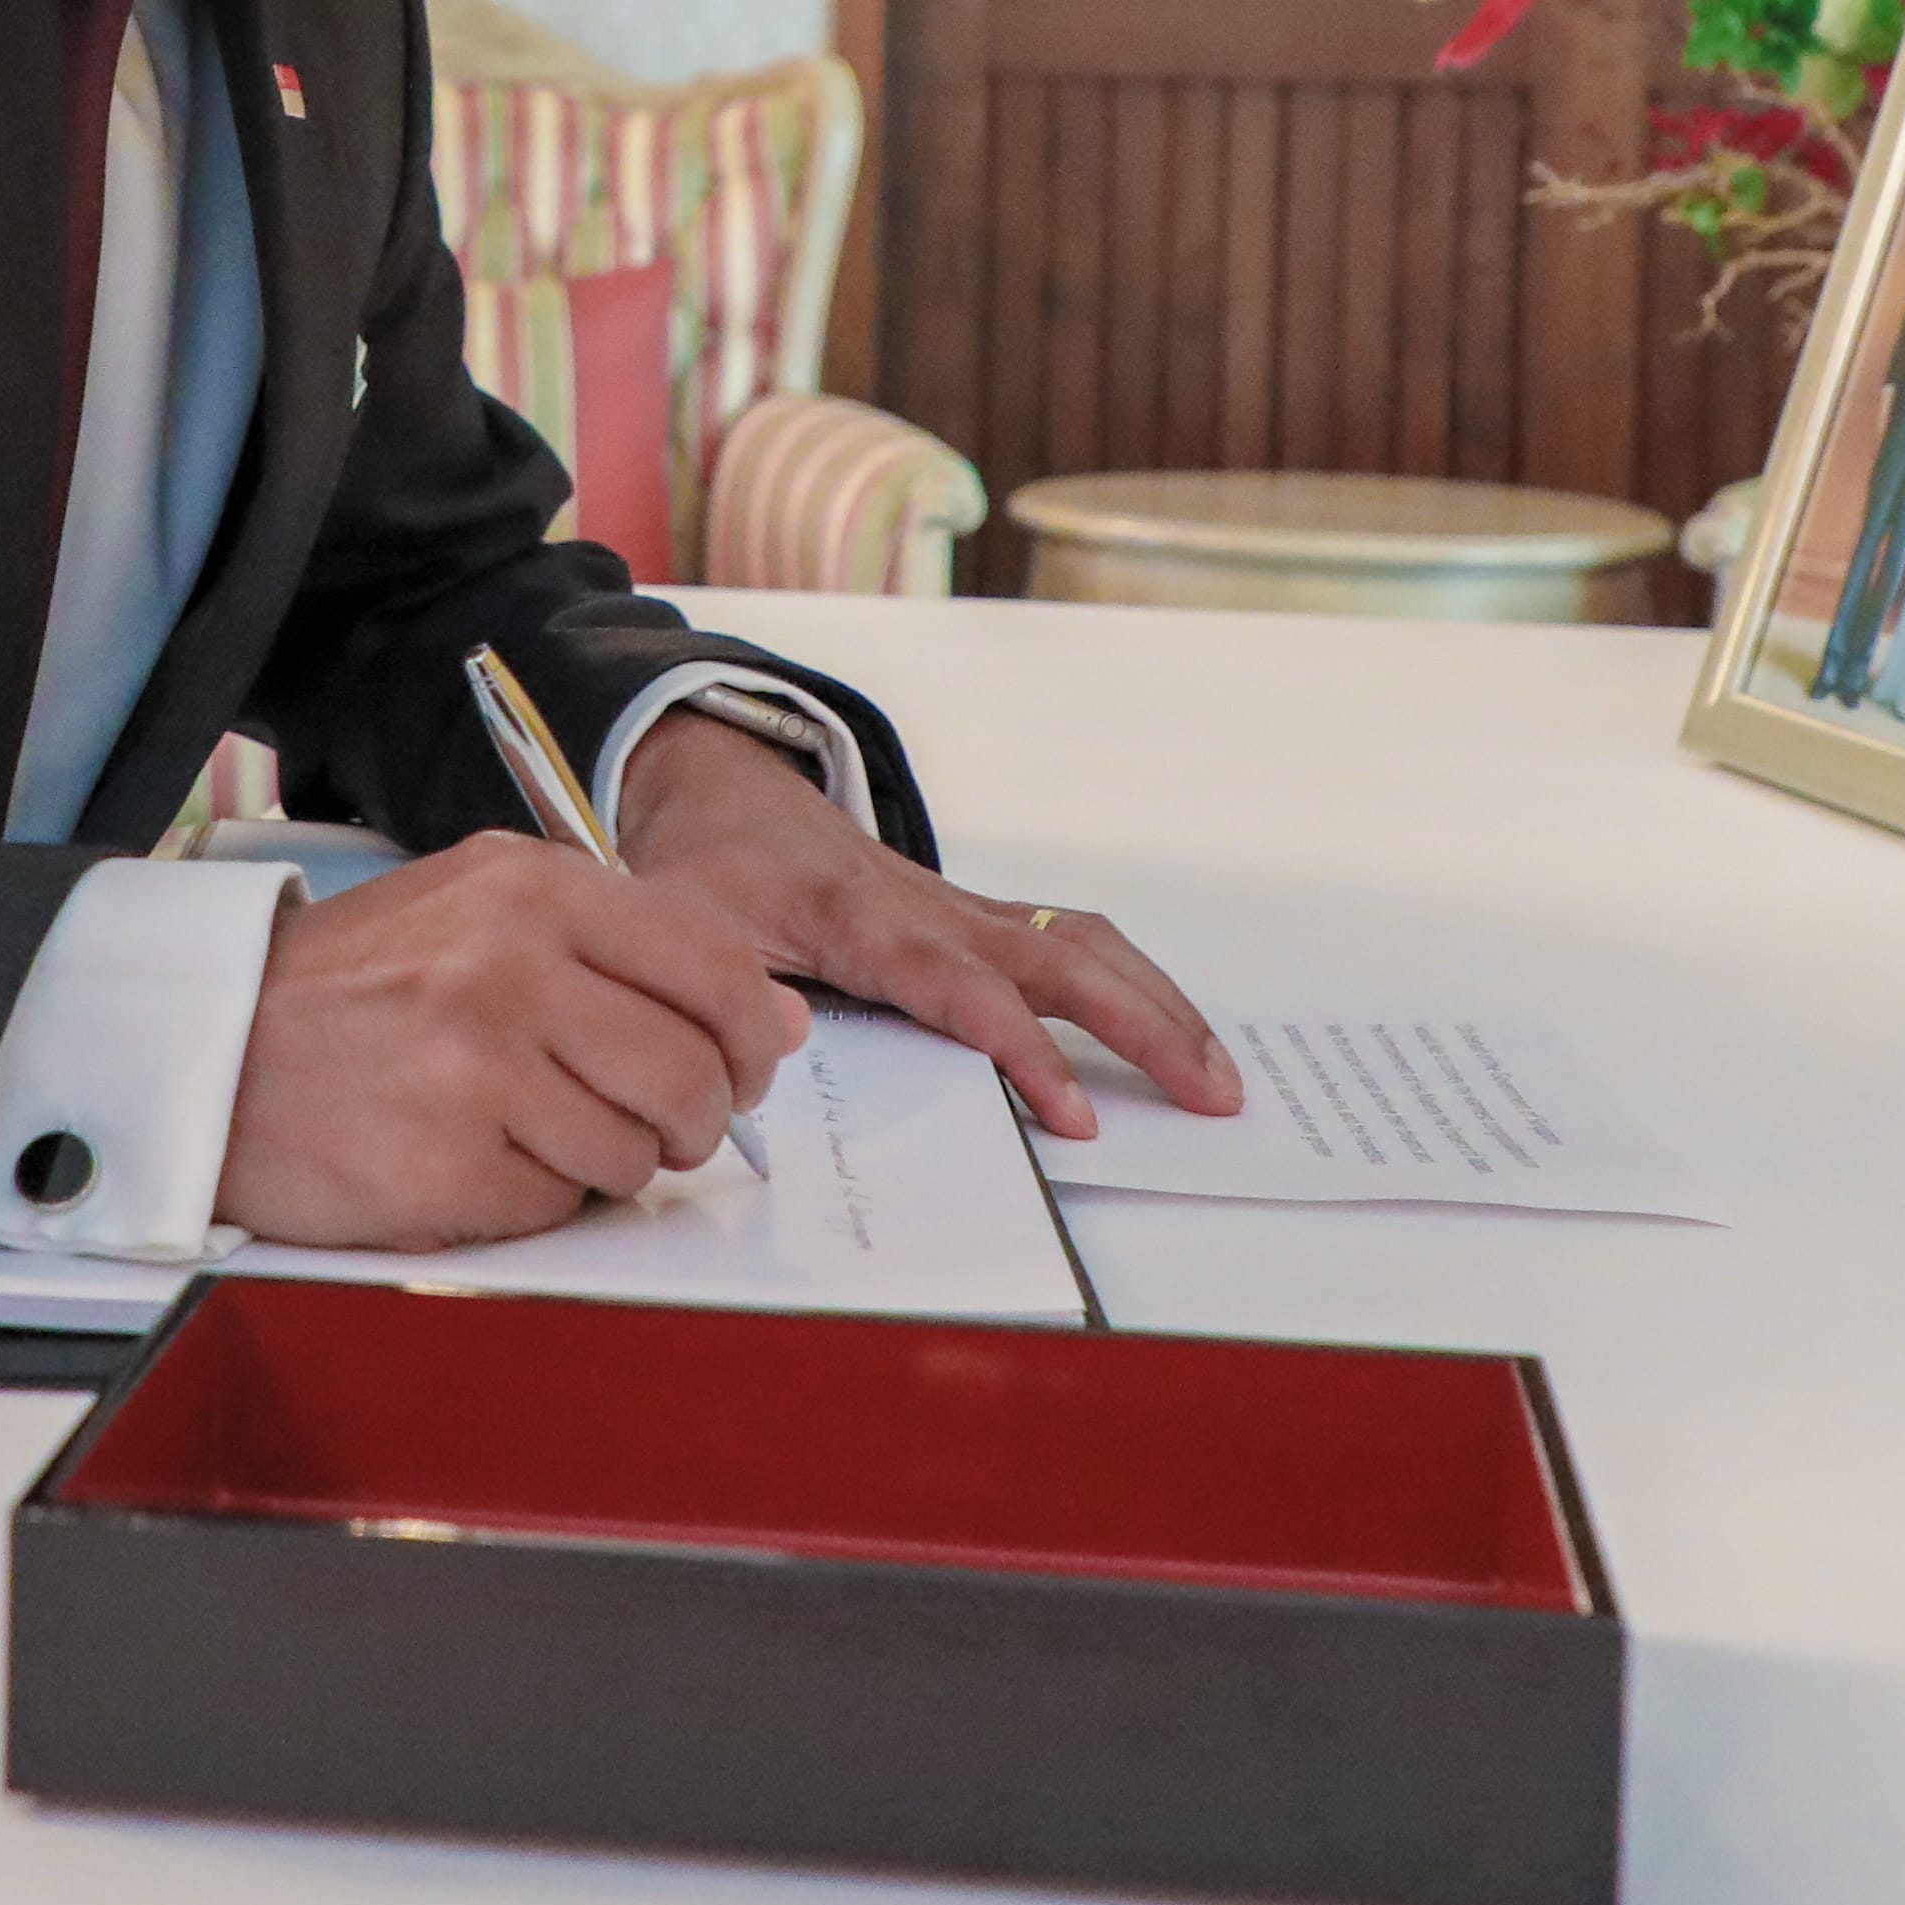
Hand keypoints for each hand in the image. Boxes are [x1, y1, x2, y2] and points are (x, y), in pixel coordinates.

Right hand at [214, 833, 810, 1248]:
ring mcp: (482, 1066)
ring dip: (610, 1162)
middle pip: (694, 1070)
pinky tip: (479, 1159)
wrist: (210, 1051)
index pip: (716, 965)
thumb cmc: (355, 988)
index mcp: (534, 888)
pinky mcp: (453, 1161)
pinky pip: (560, 1203)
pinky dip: (537, 1197)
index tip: (746, 1066)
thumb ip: (627, 949)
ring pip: (638, 1149)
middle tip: (659, 1125)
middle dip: (695, 1118)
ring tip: (538, 1132)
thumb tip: (777, 1018)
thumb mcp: (483, 914)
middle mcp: (513, 964)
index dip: (753, 1034)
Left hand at [611, 716, 1238, 1139]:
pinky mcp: (976, 918)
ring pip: (1083, 946)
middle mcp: (933, 909)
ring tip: (1219, 1078)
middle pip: (1060, 960)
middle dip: (1145, 1026)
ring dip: (1158, 1005)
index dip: (1023, 1052)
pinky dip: (1134, 985)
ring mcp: (964, 909)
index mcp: (864, 919)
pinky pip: (1071, 944)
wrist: (722, 789)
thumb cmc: (706, 868)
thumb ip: (721, 990)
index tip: (1077, 1114)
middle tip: (1211, 1094)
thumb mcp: (684, 929)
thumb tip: (779, 1052)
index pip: (964, 992)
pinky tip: (1173, 1032)